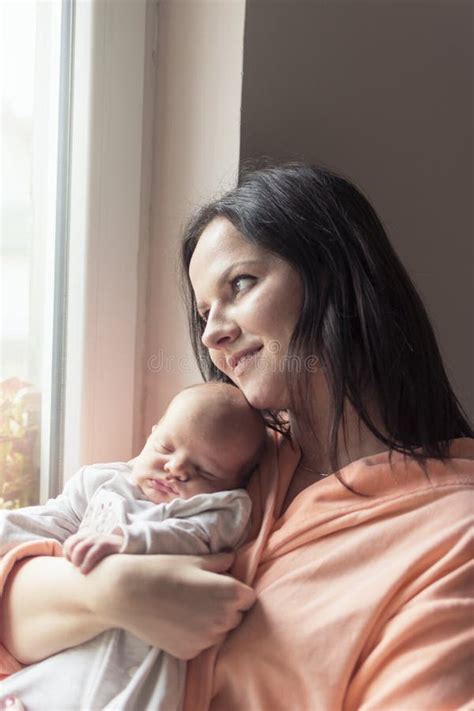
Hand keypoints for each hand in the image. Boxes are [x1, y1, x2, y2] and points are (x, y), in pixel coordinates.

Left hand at [63, 531, 123, 573]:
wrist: (129, 549)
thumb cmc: (109, 555)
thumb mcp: (94, 552)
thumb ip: (83, 555)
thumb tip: (71, 565)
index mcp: (86, 536)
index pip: (69, 542)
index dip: (67, 554)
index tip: (72, 564)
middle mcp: (91, 535)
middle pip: (72, 544)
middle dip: (71, 558)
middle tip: (77, 568)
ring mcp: (99, 538)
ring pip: (80, 548)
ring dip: (77, 561)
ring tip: (82, 571)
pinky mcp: (107, 544)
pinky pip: (92, 553)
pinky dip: (86, 563)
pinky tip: (85, 571)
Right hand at [93, 552, 255, 659]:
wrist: (129, 593)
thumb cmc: (164, 570)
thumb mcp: (196, 559)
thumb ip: (221, 561)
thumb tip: (233, 559)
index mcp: (230, 594)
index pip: (249, 597)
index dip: (236, 590)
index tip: (220, 584)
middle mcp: (224, 620)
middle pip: (237, 616)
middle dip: (226, 606)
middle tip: (202, 594)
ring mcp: (207, 640)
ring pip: (220, 631)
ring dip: (212, 622)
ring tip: (188, 606)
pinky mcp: (190, 653)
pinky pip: (202, 643)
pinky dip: (195, 634)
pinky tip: (178, 620)